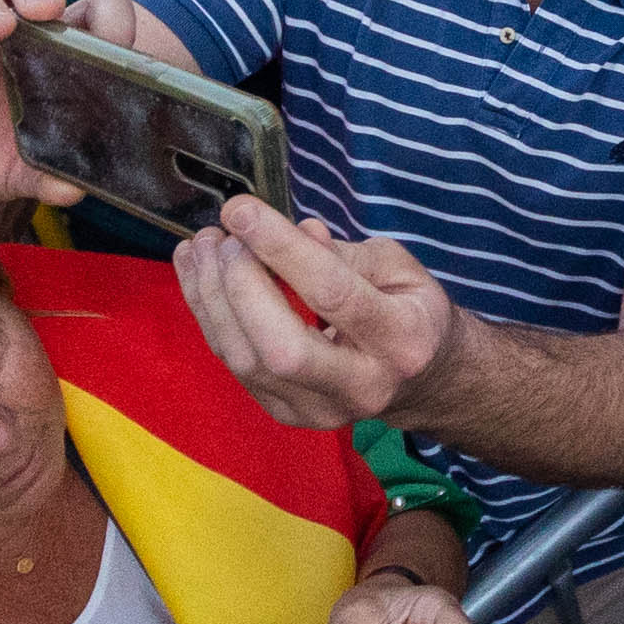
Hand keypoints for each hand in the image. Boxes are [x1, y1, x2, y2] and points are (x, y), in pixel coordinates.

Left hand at [175, 197, 458, 432]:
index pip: (332, 293)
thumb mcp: (399, 267)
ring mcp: (321, 410)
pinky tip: (198, 272)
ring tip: (202, 246)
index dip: (281, 249)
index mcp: (402, 340)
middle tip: (224, 238)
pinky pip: (235, 365)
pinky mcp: (287, 413)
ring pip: (247, 362)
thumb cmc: (411, 309)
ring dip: (212, 298)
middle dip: (241, 285)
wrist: (424, 381)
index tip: (239, 210)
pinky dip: (209, 314)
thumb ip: (346, 253)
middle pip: (283, 348)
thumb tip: (295, 232)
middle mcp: (362, 386)